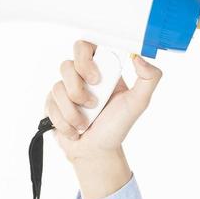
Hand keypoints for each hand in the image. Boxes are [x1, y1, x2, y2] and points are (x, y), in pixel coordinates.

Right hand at [44, 40, 160, 163]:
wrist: (96, 152)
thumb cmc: (116, 127)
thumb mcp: (139, 103)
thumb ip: (149, 78)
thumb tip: (138, 56)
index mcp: (101, 69)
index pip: (86, 46)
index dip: (85, 58)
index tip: (97, 79)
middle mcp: (81, 76)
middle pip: (67, 64)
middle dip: (77, 87)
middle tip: (93, 103)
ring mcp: (65, 89)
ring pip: (58, 87)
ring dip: (73, 112)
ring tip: (85, 123)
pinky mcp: (52, 103)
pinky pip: (50, 104)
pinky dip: (65, 122)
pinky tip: (75, 130)